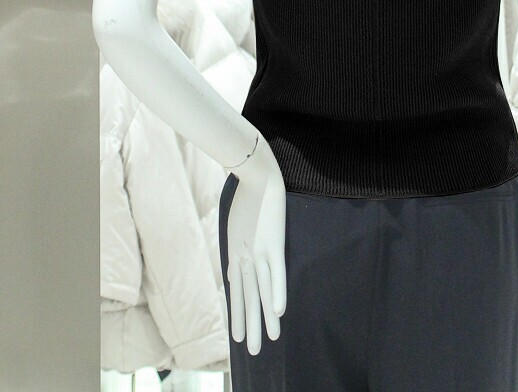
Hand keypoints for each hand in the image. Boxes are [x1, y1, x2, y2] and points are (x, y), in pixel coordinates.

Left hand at [225, 140, 287, 354]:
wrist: (252, 170)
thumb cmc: (246, 188)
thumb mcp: (237, 218)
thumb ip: (238, 241)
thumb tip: (234, 261)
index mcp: (236, 251)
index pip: (237, 289)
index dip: (238, 312)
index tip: (239, 334)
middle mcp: (244, 255)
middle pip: (247, 296)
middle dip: (249, 324)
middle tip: (252, 351)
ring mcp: (258, 250)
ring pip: (261, 290)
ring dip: (264, 317)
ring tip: (268, 341)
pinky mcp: (272, 242)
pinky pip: (275, 272)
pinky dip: (276, 290)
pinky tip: (279, 311)